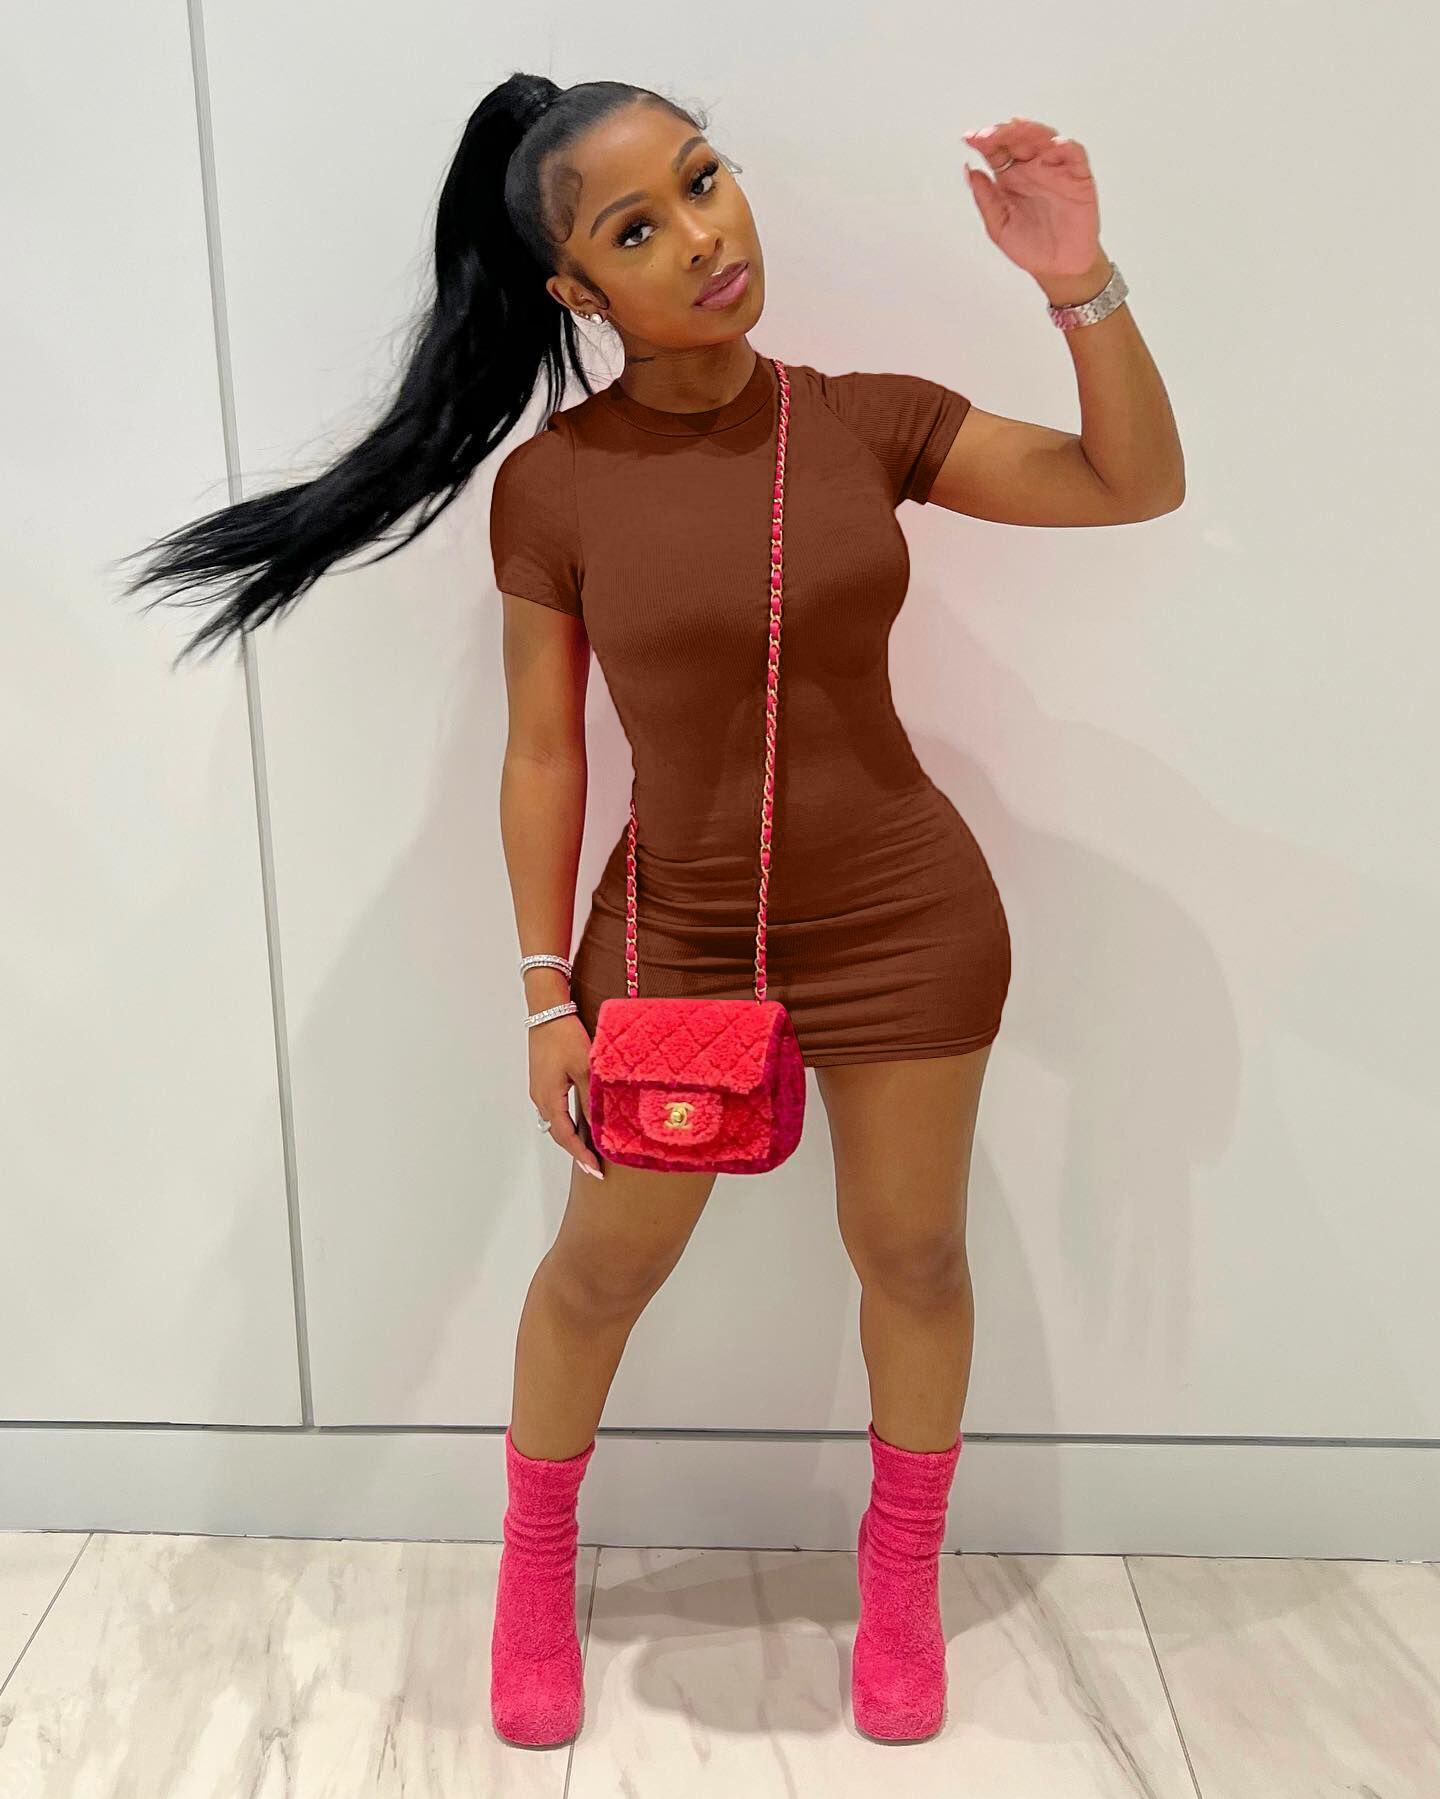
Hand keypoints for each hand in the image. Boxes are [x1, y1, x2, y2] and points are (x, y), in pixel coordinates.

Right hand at [529, 1015, 604, 1179]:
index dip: (581, 1155)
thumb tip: (601, 1125)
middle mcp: (540, 1098)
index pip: (566, 1137)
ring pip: (557, 1122)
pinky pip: (556, 1109)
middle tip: (595, 1166)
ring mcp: (540, 1090)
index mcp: (549, 1098)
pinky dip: (569, 1121)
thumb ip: (592, 1098)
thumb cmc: (564, 1036)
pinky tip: (583, 1122)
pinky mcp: (543, 1081)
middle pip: (559, 1133)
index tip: (595, 1170)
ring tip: (592, 1148)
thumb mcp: (585, 1068)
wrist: (546, 1011)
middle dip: (577, 1151)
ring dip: (573, 1136)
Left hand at [962, 117, 1101, 282]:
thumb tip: (969, 172)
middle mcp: (1032, 168)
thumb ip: (985, 199)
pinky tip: (1053, 144)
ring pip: (1044, 138)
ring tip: (1015, 128)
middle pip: (1018, 138)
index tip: (970, 138)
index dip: (984, 140)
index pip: (997, 150)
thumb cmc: (1031, 248)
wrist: (1058, 268)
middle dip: (1003, 132)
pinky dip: (1065, 146)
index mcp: (1011, 177)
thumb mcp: (999, 227)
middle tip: (988, 135)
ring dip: (1030, 130)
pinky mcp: (1078, 176)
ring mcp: (1055, 169)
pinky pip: (1074, 154)